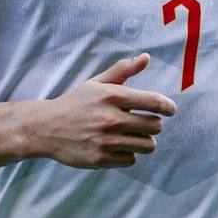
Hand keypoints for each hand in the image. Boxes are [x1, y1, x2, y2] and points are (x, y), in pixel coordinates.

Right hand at [31, 53, 176, 168]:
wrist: (46, 128)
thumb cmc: (75, 103)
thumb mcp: (97, 83)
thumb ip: (123, 70)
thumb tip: (147, 57)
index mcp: (111, 96)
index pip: (153, 102)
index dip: (168, 106)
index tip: (171, 110)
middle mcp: (110, 118)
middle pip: (155, 126)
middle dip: (155, 125)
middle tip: (146, 123)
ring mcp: (106, 140)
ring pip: (147, 145)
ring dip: (144, 141)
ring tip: (133, 136)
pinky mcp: (101, 159)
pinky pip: (131, 159)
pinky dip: (128, 154)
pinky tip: (117, 146)